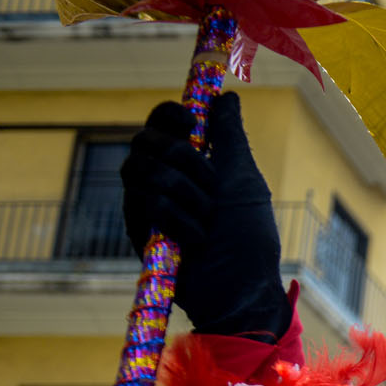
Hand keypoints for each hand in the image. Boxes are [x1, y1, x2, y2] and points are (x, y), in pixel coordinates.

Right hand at [120, 92, 286, 337]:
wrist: (243, 288)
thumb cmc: (249, 237)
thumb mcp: (244, 179)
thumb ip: (230, 137)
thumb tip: (226, 97)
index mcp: (188, 163)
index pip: (160, 123)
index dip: (169, 114)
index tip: (189, 120)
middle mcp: (160, 179)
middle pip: (144, 140)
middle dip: (183, 158)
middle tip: (211, 186)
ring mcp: (144, 204)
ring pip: (143, 169)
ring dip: (186, 193)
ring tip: (209, 220)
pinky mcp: (136, 230)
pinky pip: (147, 203)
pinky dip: (181, 220)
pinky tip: (197, 241)